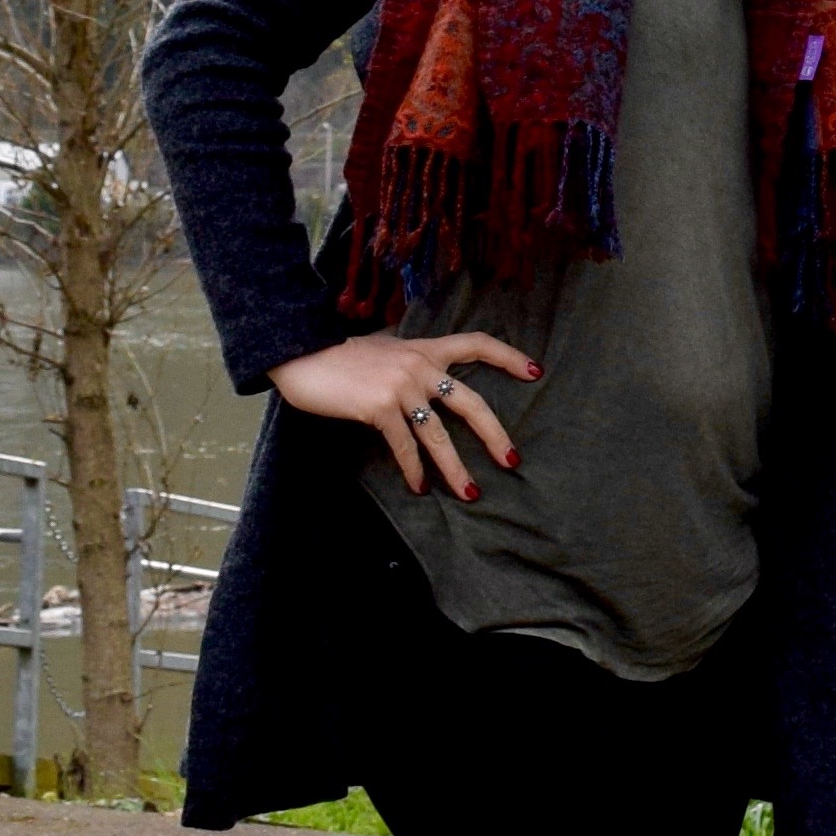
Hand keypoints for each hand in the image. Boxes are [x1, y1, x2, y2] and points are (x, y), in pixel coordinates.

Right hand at [269, 330, 536, 499]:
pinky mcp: (379, 408)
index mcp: (424, 349)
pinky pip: (404, 446)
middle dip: (494, 435)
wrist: (299, 350)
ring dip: (455, 468)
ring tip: (471, 492)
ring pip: (439, 435)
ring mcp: (401, 387)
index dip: (508, 356)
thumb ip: (409, 362)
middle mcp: (420, 366)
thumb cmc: (338, 354)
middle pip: (471, 403)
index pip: (477, 344)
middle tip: (511, 461)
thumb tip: (425, 384)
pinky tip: (419, 486)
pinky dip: (413, 469)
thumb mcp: (384, 349)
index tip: (536, 372)